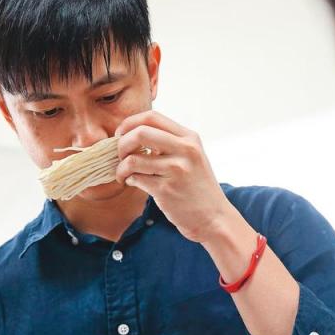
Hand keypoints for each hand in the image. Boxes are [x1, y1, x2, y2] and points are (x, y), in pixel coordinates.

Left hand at [114, 110, 236, 242]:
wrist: (214, 218)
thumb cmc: (198, 187)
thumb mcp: (192, 156)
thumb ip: (170, 142)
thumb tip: (133, 132)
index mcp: (190, 138)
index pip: (152, 117)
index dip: (129, 123)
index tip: (122, 134)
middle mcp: (185, 150)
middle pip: (140, 133)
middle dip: (122, 143)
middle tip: (120, 155)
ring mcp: (176, 170)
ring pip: (133, 159)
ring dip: (121, 167)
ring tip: (124, 174)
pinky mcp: (166, 190)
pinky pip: (135, 178)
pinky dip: (128, 179)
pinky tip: (132, 182)